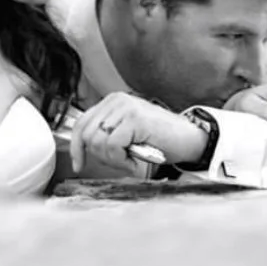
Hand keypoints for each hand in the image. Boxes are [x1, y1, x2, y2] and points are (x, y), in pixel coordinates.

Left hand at [70, 93, 206, 173]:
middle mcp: (116, 100)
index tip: (79, 164)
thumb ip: (106, 135)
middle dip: (100, 156)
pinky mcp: (135, 119)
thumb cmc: (160, 140)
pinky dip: (123, 160)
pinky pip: (113, 146)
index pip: (81, 124)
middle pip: (86, 135)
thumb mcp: (127, 135)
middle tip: (122, 161)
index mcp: (112, 102)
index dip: (76, 147)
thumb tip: (82, 150)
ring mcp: (125, 108)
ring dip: (114, 160)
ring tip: (132, 159)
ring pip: (98, 142)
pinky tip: (137, 159)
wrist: (190, 139)